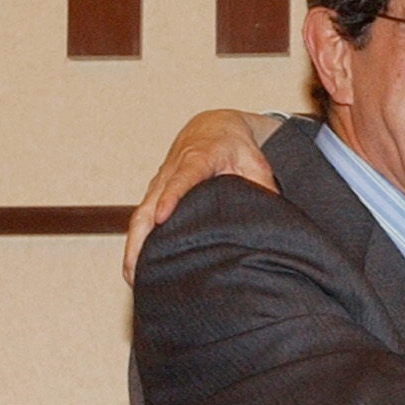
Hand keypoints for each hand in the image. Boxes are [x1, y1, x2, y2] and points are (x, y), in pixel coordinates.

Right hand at [122, 109, 282, 283]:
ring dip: (132, 246)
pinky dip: (135, 241)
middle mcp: (170, 171)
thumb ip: (263, 186)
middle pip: (149, 204)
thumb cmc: (235, 146)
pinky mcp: (154, 192)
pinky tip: (135, 267)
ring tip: (131, 278)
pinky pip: (140, 218)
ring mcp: (159, 183)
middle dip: (140, 236)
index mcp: (197, 159)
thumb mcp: (255, 160)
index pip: (181, 180)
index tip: (160, 217)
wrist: (212, 127)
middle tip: (137, 268)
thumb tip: (272, 215)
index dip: (170, 198)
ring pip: (139, 215)